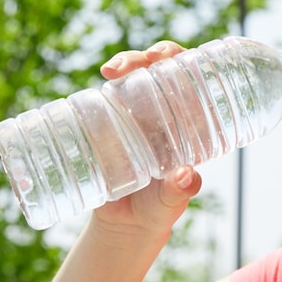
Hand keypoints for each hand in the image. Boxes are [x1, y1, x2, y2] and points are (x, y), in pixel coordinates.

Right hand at [88, 41, 202, 239]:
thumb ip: (178, 192)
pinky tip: (92, 89)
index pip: (190, 81)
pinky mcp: (109, 124)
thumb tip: (186, 177)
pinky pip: (105, 100)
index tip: (169, 58)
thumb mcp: (169, 202)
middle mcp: (162, 113)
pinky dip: (97, 91)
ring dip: (123, 64)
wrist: (125, 224)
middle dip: (147, 57)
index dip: (182, 61)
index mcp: (186, 124)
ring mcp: (134, 116)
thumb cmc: (157, 210)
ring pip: (131, 78)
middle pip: (159, 71)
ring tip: (112, 71)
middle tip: (137, 62)